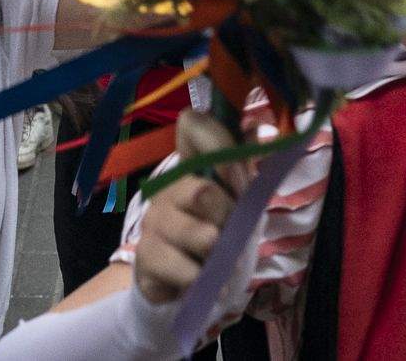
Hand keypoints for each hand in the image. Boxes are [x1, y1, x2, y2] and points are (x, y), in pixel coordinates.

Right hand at [131, 110, 254, 306]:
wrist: (183, 280)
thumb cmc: (214, 232)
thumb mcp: (236, 202)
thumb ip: (245, 169)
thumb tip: (259, 128)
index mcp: (192, 166)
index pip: (192, 125)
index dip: (219, 145)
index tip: (239, 178)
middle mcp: (168, 186)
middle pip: (202, 191)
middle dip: (228, 217)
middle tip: (233, 232)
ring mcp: (154, 219)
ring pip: (198, 234)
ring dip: (219, 253)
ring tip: (221, 261)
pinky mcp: (146, 254)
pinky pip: (184, 268)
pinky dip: (203, 279)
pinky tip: (205, 280)